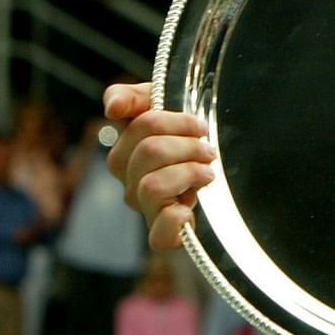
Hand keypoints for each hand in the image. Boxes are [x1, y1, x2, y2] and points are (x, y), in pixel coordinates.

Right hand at [103, 81, 214, 250]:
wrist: (223, 170)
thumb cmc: (187, 138)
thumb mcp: (163, 106)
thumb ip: (132, 97)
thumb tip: (112, 107)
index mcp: (127, 150)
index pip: (144, 124)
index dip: (178, 121)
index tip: (200, 128)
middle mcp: (129, 180)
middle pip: (150, 151)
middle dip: (189, 145)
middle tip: (208, 151)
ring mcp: (145, 208)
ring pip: (153, 185)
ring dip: (190, 173)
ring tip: (207, 173)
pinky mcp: (164, 234)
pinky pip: (158, 237)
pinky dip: (173, 223)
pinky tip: (188, 210)